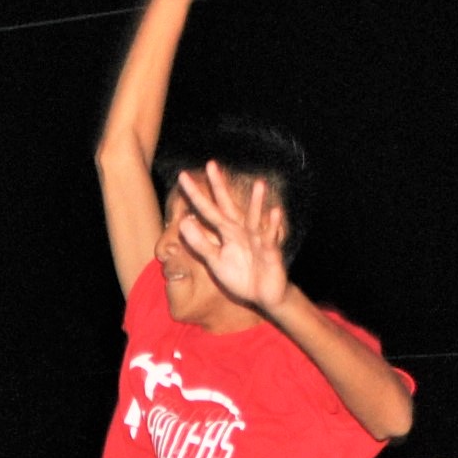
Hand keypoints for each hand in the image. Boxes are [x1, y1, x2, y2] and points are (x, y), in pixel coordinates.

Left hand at [174, 164, 288, 311]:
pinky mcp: (270, 252)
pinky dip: (272, 226)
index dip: (196, 196)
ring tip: (259, 184)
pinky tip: (275, 212)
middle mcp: (241, 230)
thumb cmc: (240, 275)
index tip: (182, 177)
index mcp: (226, 232)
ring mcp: (257, 239)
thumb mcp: (216, 261)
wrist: (263, 293)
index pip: (207, 211)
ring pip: (254, 219)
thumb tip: (184, 223)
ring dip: (256, 202)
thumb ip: (201, 244)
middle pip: (228, 206)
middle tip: (211, 164)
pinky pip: (271, 238)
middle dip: (219, 187)